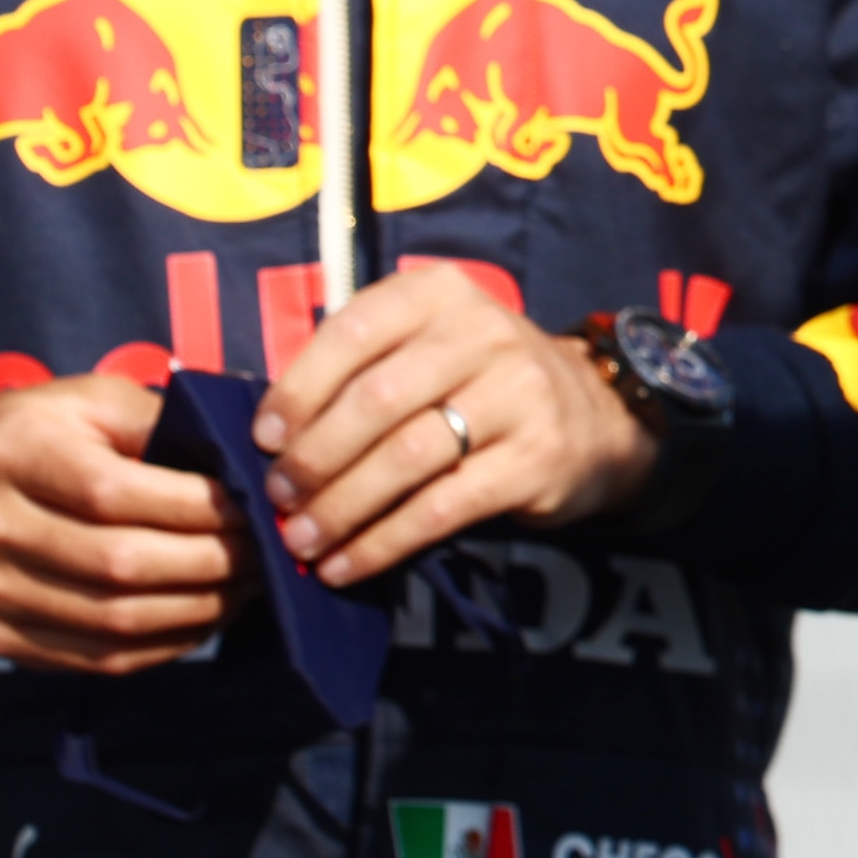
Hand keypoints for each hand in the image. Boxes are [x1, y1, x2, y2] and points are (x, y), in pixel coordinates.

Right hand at [0, 375, 238, 674]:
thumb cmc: (29, 434)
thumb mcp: (84, 400)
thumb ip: (157, 422)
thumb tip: (237, 463)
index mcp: (13, 455)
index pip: (115, 493)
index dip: (196, 507)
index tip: (251, 505)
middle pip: (120, 564)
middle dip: (212, 562)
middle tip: (264, 550)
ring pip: (115, 622)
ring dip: (198, 610)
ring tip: (246, 586)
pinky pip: (97, 658)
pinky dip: (164, 644)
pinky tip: (202, 616)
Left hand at [256, 262, 652, 588]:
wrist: (593, 416)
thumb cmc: (478, 382)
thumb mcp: (429, 345)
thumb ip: (362, 370)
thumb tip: (273, 439)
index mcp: (441, 294)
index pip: (353, 332)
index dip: (299, 389)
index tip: (263, 438)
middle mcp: (484, 333)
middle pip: (376, 400)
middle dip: (314, 457)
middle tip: (278, 497)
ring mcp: (517, 395)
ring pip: (405, 458)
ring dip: (341, 508)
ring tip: (301, 539)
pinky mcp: (534, 459)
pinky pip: (440, 508)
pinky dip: (382, 542)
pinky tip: (347, 564)